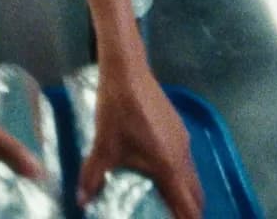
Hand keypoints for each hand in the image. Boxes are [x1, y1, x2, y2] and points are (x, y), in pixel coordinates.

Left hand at [80, 65, 202, 216]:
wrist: (128, 72)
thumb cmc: (116, 110)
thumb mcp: (102, 146)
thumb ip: (91, 177)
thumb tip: (81, 201)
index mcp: (167, 166)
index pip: (188, 205)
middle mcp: (182, 156)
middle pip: (196, 194)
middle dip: (189, 211)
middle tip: (174, 217)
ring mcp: (184, 141)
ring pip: (192, 176)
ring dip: (185, 193)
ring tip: (168, 204)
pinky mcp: (179, 128)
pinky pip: (187, 160)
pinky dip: (181, 175)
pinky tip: (161, 173)